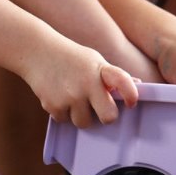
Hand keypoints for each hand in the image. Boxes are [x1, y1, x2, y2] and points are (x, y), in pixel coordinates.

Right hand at [21, 36, 138, 127]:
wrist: (37, 51)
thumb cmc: (71, 57)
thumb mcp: (94, 60)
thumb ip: (113, 74)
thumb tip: (138, 84)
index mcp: (101, 70)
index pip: (123, 82)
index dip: (131, 95)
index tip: (131, 103)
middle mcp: (87, 84)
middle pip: (108, 117)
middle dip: (106, 117)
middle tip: (100, 110)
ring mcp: (70, 96)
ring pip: (84, 123)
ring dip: (81, 115)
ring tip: (73, 99)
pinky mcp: (53, 106)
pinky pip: (65, 121)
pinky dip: (63, 113)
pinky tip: (59, 97)